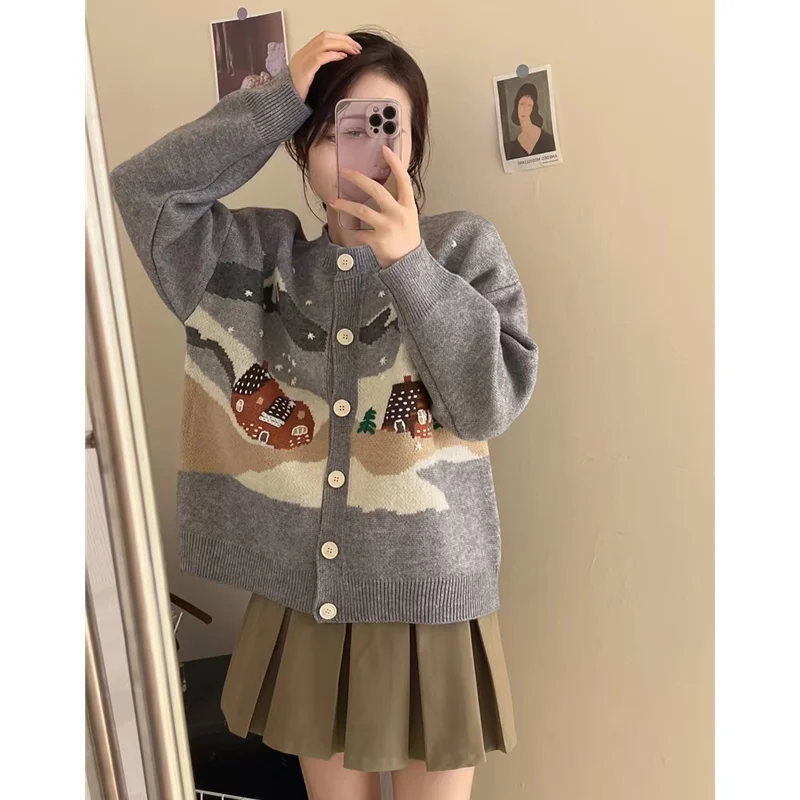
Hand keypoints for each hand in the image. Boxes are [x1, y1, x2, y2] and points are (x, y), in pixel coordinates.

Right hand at [288, 31, 360, 101]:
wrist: (283, 103)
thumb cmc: (298, 94)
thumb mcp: (310, 78)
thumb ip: (321, 69)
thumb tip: (339, 64)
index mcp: (304, 54)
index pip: (323, 37)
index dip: (339, 38)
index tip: (352, 45)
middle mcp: (303, 54)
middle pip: (325, 37)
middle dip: (343, 39)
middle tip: (357, 47)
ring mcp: (303, 61)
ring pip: (324, 43)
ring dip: (342, 45)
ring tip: (353, 52)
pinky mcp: (305, 71)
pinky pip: (320, 58)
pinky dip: (333, 55)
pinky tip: (343, 57)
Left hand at [330, 146, 420, 267]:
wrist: (408, 264)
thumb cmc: (407, 239)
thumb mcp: (409, 218)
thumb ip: (399, 203)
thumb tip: (383, 188)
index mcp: (408, 206)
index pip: (403, 180)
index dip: (395, 164)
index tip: (385, 150)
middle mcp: (398, 214)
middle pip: (377, 191)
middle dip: (359, 179)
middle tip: (345, 172)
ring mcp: (387, 227)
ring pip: (362, 210)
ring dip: (345, 204)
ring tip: (333, 201)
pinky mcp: (377, 240)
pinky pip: (359, 233)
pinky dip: (352, 232)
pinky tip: (347, 231)